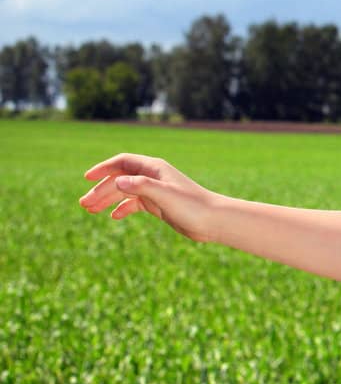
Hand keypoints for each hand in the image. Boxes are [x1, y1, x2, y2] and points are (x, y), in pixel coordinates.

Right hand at [79, 153, 219, 242]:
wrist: (214, 221)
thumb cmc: (193, 206)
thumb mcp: (165, 195)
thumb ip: (141, 186)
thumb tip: (117, 181)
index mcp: (154, 169)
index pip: (123, 162)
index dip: (104, 168)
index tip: (87, 178)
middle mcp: (153, 177)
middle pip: (120, 179)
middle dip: (101, 190)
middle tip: (83, 204)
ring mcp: (155, 191)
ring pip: (125, 192)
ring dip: (107, 200)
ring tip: (90, 210)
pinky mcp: (159, 205)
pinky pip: (135, 204)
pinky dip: (123, 208)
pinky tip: (114, 217)